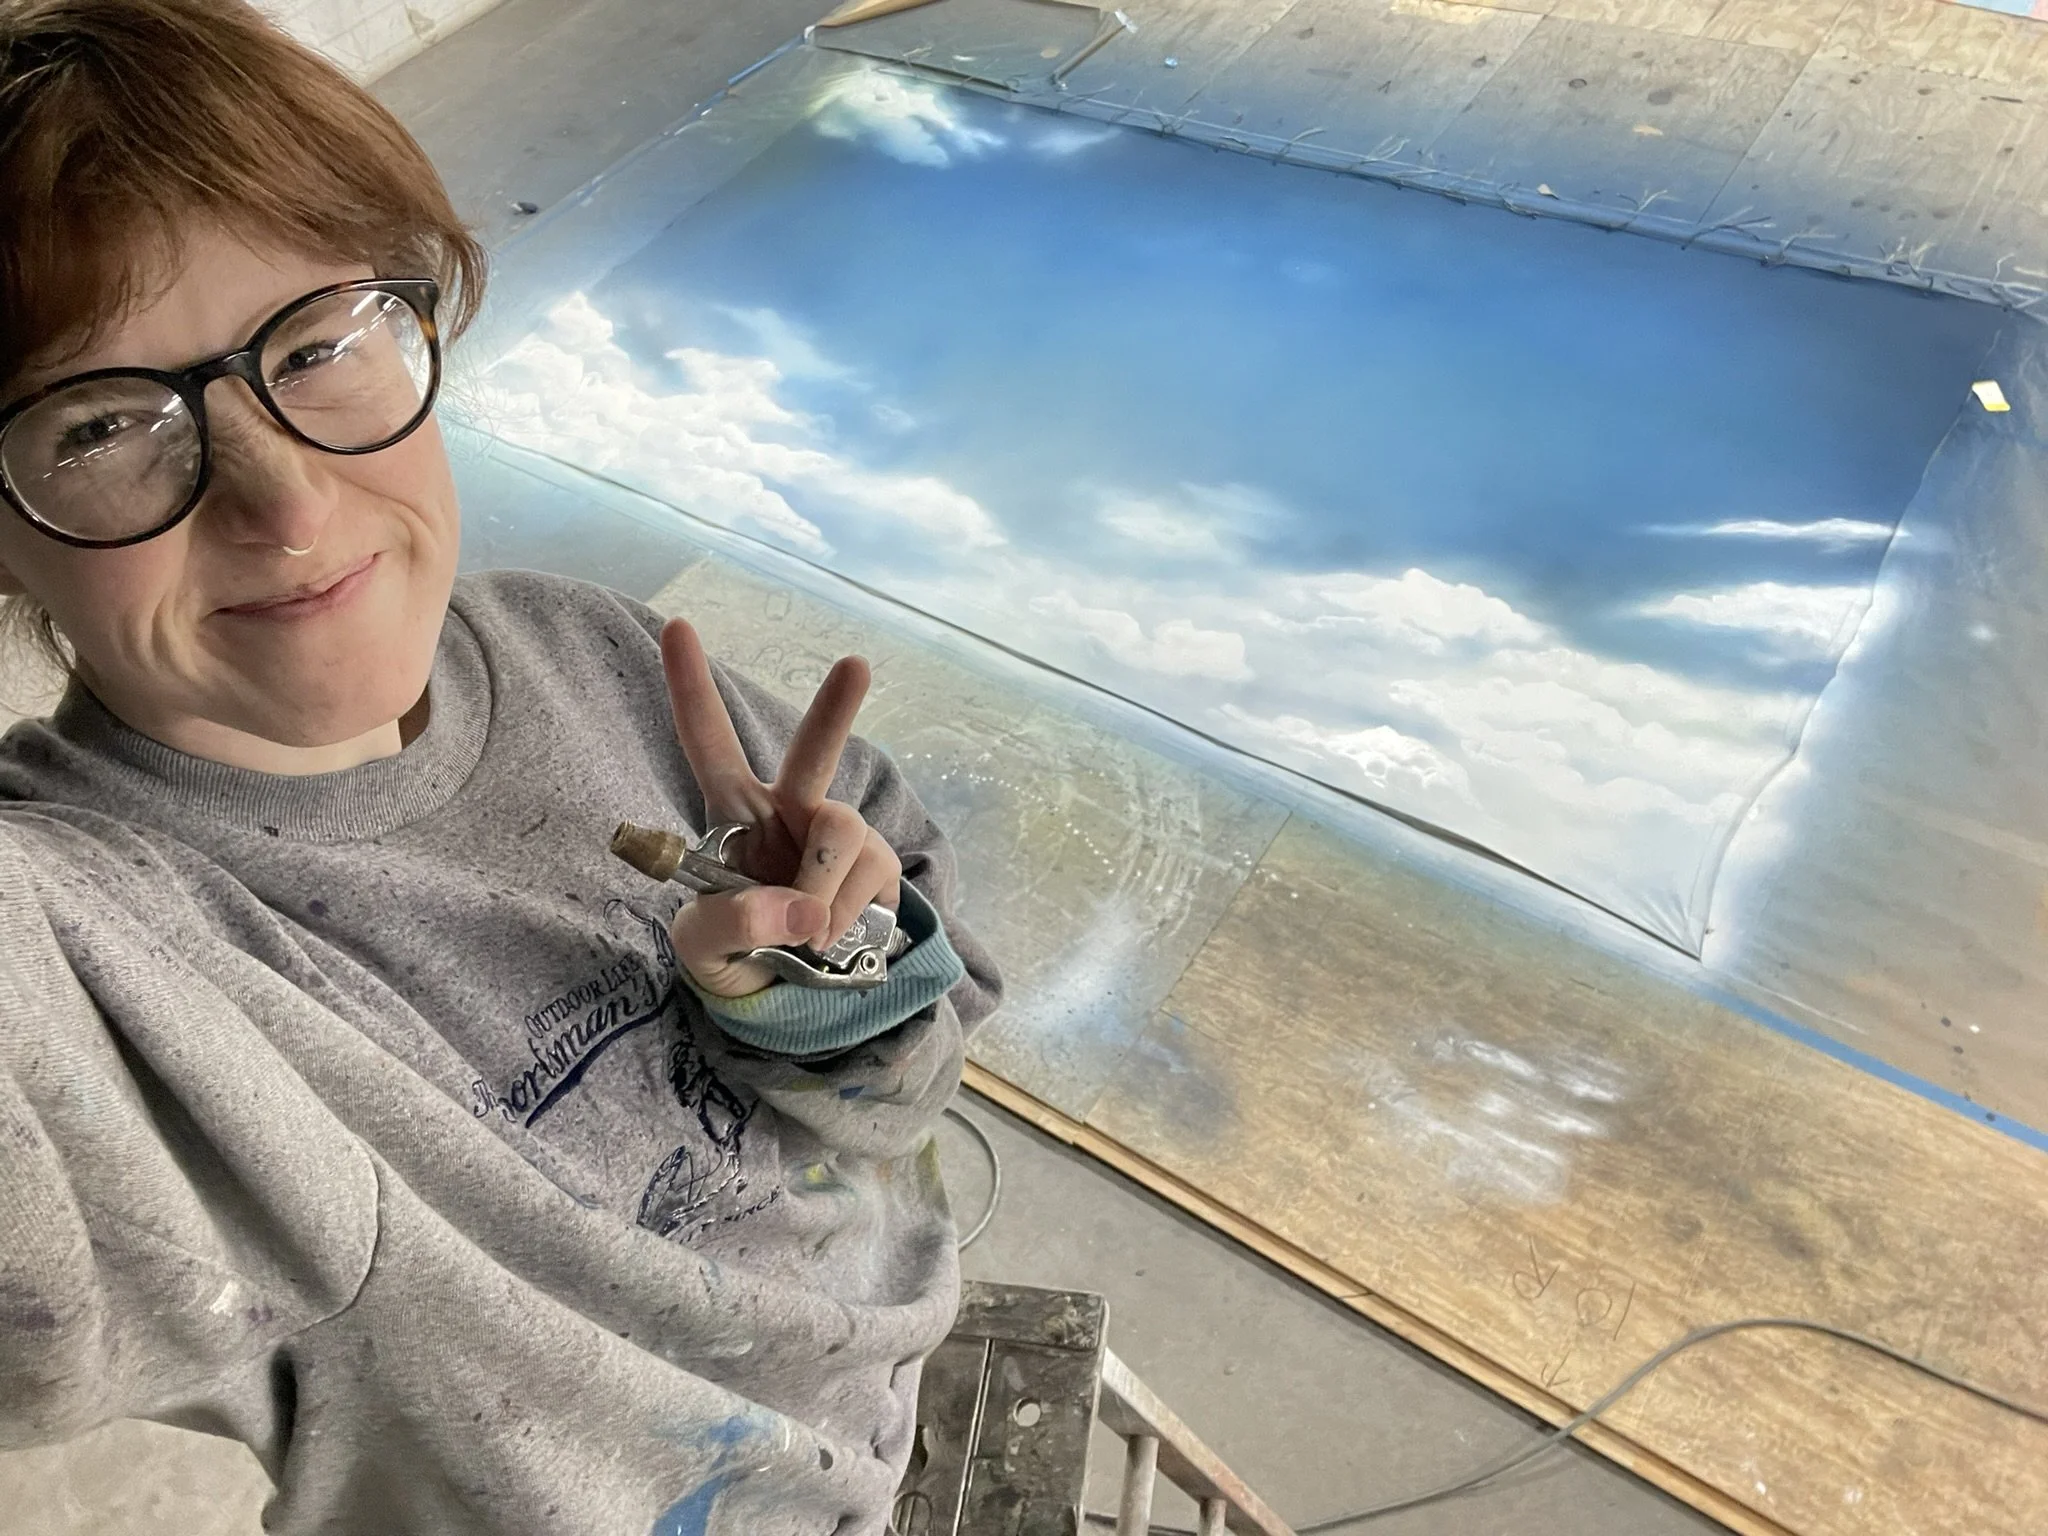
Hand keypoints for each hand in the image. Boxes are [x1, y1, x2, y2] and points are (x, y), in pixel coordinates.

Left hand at [660, 618, 902, 997]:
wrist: (793, 994)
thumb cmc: (736, 953)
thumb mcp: (703, 949)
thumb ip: (732, 924)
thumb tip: (799, 908)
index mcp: (734, 814)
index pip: (709, 746)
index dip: (691, 688)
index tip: (676, 625)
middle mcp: (790, 809)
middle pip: (812, 753)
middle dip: (834, 709)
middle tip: (857, 664)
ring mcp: (838, 833)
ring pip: (838, 833)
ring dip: (818, 889)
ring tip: (805, 935)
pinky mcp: (878, 863)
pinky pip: (865, 878)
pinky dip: (842, 918)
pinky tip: (830, 938)